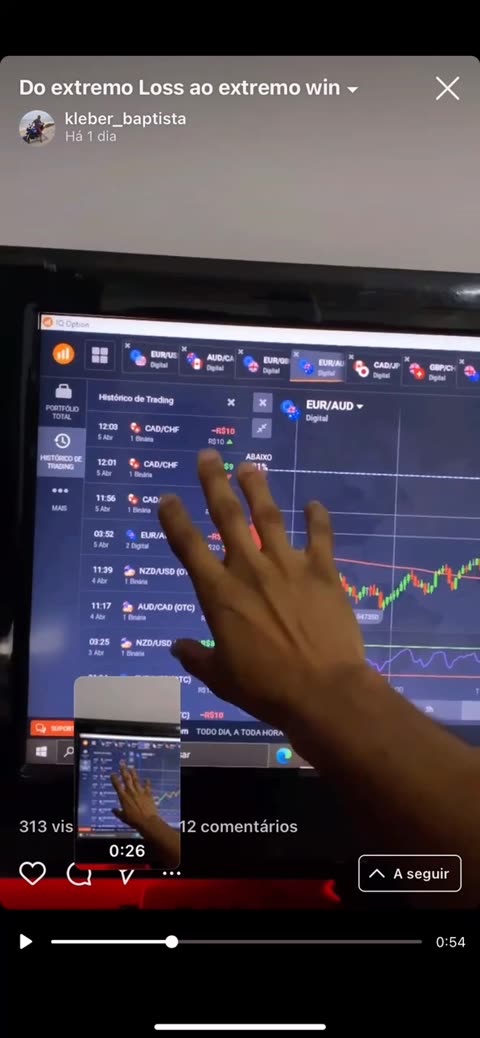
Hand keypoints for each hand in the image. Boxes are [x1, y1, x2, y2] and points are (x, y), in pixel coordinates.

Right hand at [111, 764, 157, 833]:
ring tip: (131, 767)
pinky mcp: (148, 794)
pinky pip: (147, 786)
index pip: (117, 785)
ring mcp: (140, 792)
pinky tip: (147, 779)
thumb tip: (113, 810)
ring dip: (133, 773)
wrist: (147, 821)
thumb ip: (117, 812)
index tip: (113, 773)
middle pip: (126, 778)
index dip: (114, 778)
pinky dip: (147, 782)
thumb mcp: (123, 817)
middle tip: (122, 763)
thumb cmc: (133, 820)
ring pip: (136, 780)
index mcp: (124, 797)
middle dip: (123, 770)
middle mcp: (131, 792)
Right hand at [158, 449, 365, 729]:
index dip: (174, 520)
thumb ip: (197, 658)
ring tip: (249, 466)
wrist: (322, 691)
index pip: (189, 547)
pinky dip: (317, 519)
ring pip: (269, 516)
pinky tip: (315, 504)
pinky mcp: (323, 572)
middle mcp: (250, 570)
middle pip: (227, 517)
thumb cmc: (265, 688)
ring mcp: (288, 566)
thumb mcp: (221, 678)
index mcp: (219, 594)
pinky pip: (320, 537)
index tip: (167, 499)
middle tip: (208, 455)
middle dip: (214, 483)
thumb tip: (177, 647)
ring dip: (258, 489)